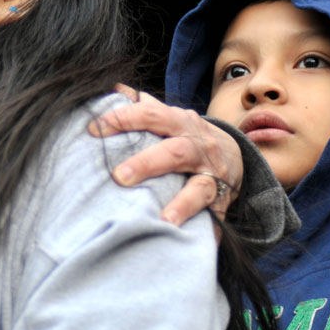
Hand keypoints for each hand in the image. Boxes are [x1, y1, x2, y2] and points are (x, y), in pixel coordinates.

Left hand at [89, 84, 240, 224]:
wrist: (237, 152)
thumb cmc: (188, 135)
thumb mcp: (170, 116)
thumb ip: (142, 104)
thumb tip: (113, 87)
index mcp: (179, 122)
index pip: (150, 115)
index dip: (122, 119)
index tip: (92, 130)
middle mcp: (198, 146)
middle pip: (174, 152)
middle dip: (147, 163)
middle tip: (118, 177)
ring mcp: (213, 173)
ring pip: (200, 187)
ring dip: (182, 203)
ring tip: (164, 219)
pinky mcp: (223, 198)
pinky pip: (217, 215)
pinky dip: (210, 229)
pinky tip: (199, 243)